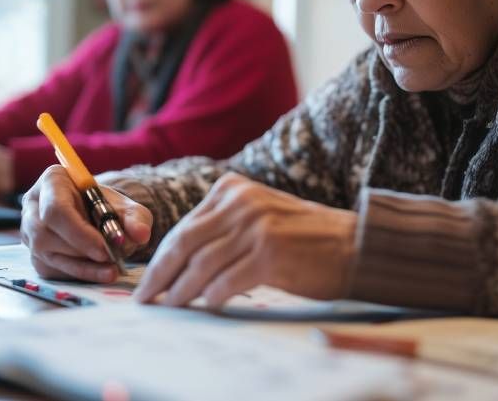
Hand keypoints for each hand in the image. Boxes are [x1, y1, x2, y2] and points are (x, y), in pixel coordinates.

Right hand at [20, 165, 152, 282]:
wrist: (99, 216)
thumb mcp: (127, 207)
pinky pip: (52, 270)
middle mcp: (34, 206)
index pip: (55, 209)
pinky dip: (78, 274)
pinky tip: (100, 273)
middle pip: (46, 234)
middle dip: (81, 251)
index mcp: (53, 181)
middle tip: (112, 260)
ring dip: (82, 267)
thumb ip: (136, 218)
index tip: (104, 249)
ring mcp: (30, 232)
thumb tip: (140, 234)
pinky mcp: (36, 254)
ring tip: (112, 269)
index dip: (78, 232)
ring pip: (48, 255)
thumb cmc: (108, 205)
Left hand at [133, 172, 356, 307]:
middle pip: (184, 243)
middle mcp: (241, 203)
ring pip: (201, 265)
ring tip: (172, 308)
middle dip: (159, 275)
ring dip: (181, 292)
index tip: (147, 282)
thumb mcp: (258, 214)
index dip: (160, 258)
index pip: (184, 227)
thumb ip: (222, 226)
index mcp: (233, 189)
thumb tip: (177, 264)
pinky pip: (226, 282)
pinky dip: (212, 298)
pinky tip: (209, 306)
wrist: (353, 243)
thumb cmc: (304, 237)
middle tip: (145, 299)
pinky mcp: (269, 254)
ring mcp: (255, 227)